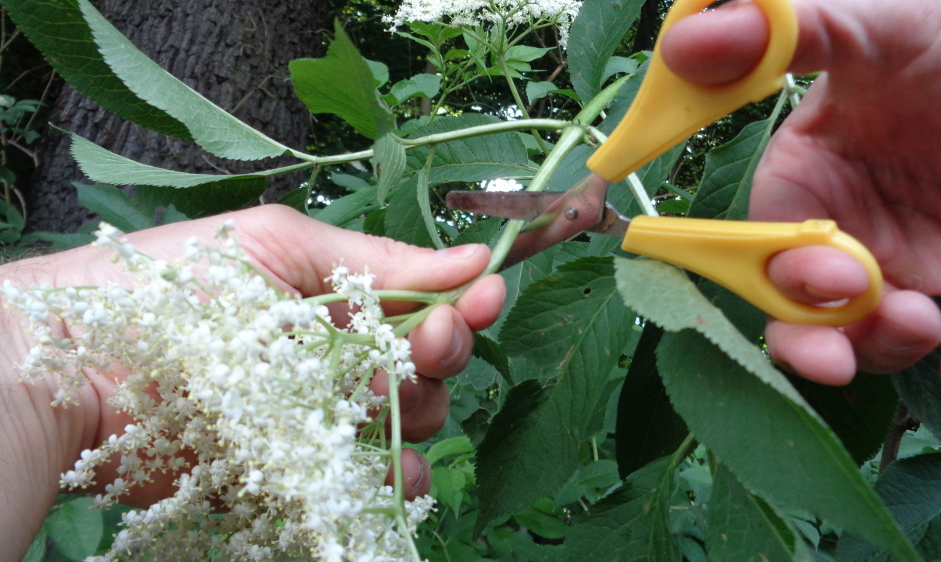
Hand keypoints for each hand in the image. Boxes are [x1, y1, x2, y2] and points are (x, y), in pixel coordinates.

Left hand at [0, 205, 504, 553]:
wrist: (84, 364)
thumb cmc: (178, 285)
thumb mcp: (279, 244)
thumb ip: (377, 260)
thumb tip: (470, 256)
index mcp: (339, 298)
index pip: (423, 297)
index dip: (465, 294)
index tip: (496, 284)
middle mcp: (339, 358)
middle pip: (427, 362)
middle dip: (444, 348)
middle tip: (431, 342)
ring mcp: (321, 418)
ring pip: (410, 422)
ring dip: (423, 413)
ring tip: (393, 404)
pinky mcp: (299, 473)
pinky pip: (371, 482)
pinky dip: (396, 478)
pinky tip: (394, 468)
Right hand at [661, 0, 940, 397]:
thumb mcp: (877, 25)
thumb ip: (783, 34)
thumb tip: (683, 41)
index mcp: (810, 181)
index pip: (765, 248)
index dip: (779, 276)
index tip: (829, 275)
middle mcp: (855, 232)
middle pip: (808, 313)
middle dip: (814, 342)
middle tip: (837, 353)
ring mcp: (923, 267)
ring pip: (881, 341)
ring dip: (888, 350)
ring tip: (924, 323)